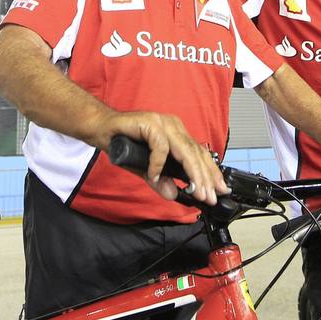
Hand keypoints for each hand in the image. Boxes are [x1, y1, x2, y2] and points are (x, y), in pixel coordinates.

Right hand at [96, 110, 229, 204]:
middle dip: (205, 177)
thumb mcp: (145, 169)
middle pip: (196, 153)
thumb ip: (160, 180)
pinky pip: (160, 146)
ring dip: (191, 172)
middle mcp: (173, 126)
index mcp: (177, 134)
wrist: (101, 129)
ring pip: (184, 149)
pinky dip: (158, 164)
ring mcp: (162, 123)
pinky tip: (154, 176)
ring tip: (195, 190)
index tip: (219, 190)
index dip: (211, 173)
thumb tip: (173, 194)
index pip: (200, 154)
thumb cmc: (123, 144)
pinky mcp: (150, 123)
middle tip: (208, 196)